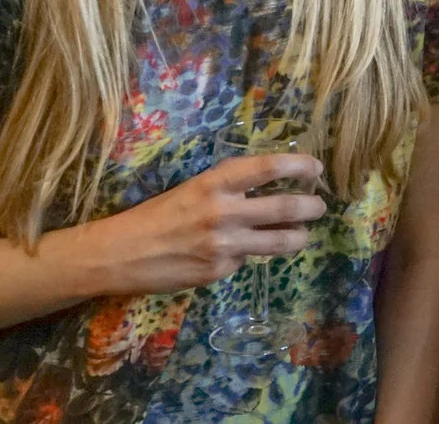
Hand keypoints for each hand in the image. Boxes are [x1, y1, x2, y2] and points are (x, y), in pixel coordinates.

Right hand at [86, 154, 328, 295]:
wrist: (119, 253)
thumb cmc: (155, 215)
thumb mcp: (193, 189)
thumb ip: (229, 190)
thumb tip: (268, 192)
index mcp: (215, 182)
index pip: (270, 168)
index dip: (300, 166)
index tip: (316, 168)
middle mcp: (224, 211)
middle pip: (287, 207)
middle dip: (312, 206)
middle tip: (319, 205)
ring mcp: (224, 245)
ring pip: (280, 241)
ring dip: (300, 236)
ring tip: (304, 233)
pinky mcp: (219, 271)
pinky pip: (246, 261)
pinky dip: (249, 256)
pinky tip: (238, 254)